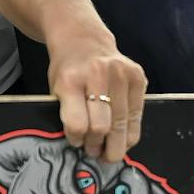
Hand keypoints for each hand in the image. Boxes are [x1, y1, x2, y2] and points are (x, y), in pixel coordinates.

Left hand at [47, 38, 146, 162]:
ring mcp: (120, 74)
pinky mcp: (138, 77)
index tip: (76, 142)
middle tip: (94, 152)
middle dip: (97, 145)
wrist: (82, 40)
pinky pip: (137, 116)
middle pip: (101, 127)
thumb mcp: (56, 90)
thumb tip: (84, 148)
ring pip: (122, 125)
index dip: (76, 139)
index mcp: (70, 80)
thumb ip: (68, 115)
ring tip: (108, 150)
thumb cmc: (67, 70)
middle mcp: (97, 75)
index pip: (77, 124)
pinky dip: (129, 132)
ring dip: (115, 144)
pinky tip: (121, 136)